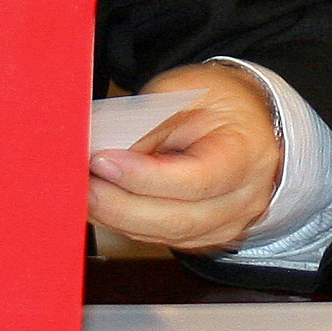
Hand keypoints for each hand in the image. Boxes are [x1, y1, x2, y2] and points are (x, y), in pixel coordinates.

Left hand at [89, 64, 283, 251]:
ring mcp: (228, 223)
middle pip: (178, 218)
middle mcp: (244, 198)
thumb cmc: (221, 103)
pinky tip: (104, 204)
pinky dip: (127, 223)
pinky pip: (161, 239)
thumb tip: (107, 147)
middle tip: (83, 185)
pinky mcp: (206, 235)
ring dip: (118, 217)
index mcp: (246, 155)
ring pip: (165, 235)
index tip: (104, 161)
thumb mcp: (188, 91)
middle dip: (121, 205)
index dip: (145, 177)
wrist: (248, 122)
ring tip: (85, 193)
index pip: (197, 179)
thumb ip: (149, 120)